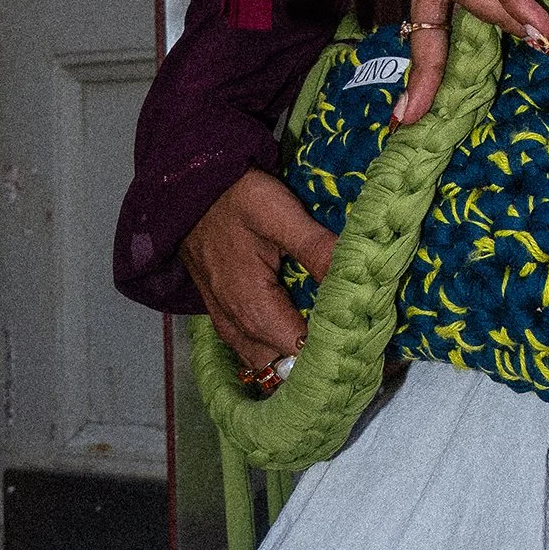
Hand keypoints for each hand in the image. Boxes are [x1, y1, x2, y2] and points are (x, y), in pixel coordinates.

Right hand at [181, 169, 337, 370]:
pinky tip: (299, 335)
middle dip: (313, 361)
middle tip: (350, 344)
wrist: (188, 186)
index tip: (360, 341)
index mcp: (251, 304)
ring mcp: (224, 319)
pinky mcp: (221, 311)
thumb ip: (316, 249)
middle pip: (280, 364)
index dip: (330, 350)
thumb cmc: (236, 197)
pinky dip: (274, 347)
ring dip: (292, 358)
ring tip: (330, 344)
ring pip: (262, 359)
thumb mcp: (280, 214)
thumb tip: (357, 278)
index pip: (297, 350)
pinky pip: (248, 345)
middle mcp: (234, 322)